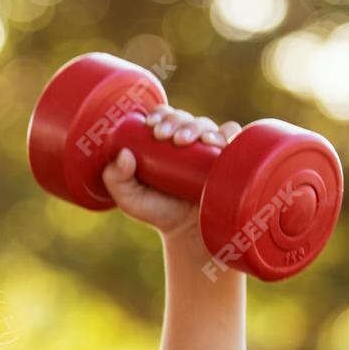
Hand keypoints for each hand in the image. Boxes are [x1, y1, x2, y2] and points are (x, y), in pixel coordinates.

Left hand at [100, 106, 242, 242]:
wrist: (188, 235)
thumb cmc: (158, 212)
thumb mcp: (130, 199)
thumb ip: (116, 179)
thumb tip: (124, 153)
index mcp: (165, 142)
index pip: (164, 117)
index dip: (159, 114)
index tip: (151, 125)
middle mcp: (189, 141)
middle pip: (185, 118)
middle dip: (174, 120)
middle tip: (162, 135)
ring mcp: (210, 150)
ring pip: (206, 125)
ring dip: (194, 126)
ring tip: (183, 141)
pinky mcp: (228, 160)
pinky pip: (232, 139)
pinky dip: (224, 134)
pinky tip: (213, 143)